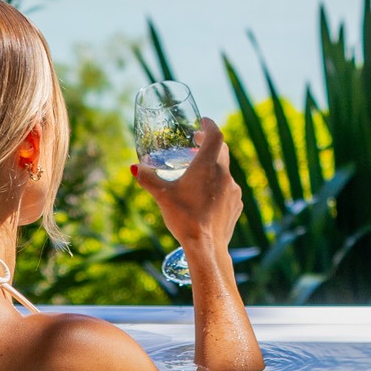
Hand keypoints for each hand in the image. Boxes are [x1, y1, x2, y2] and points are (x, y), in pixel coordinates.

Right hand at [133, 118, 241, 252]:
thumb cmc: (185, 218)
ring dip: (212, 166)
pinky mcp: (235, 206)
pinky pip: (228, 189)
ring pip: (224, 171)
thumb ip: (148, 179)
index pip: (215, 135)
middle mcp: (224, 175)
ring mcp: (233, 191)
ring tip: (197, 173)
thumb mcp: (162, 196)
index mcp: (208, 166)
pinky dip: (218, 185)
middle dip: (209, 143)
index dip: (210, 125)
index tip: (203, 122)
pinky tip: (206, 195)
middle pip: (221, 150)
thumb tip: (135, 168)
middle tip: (196, 143)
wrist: (207, 247)